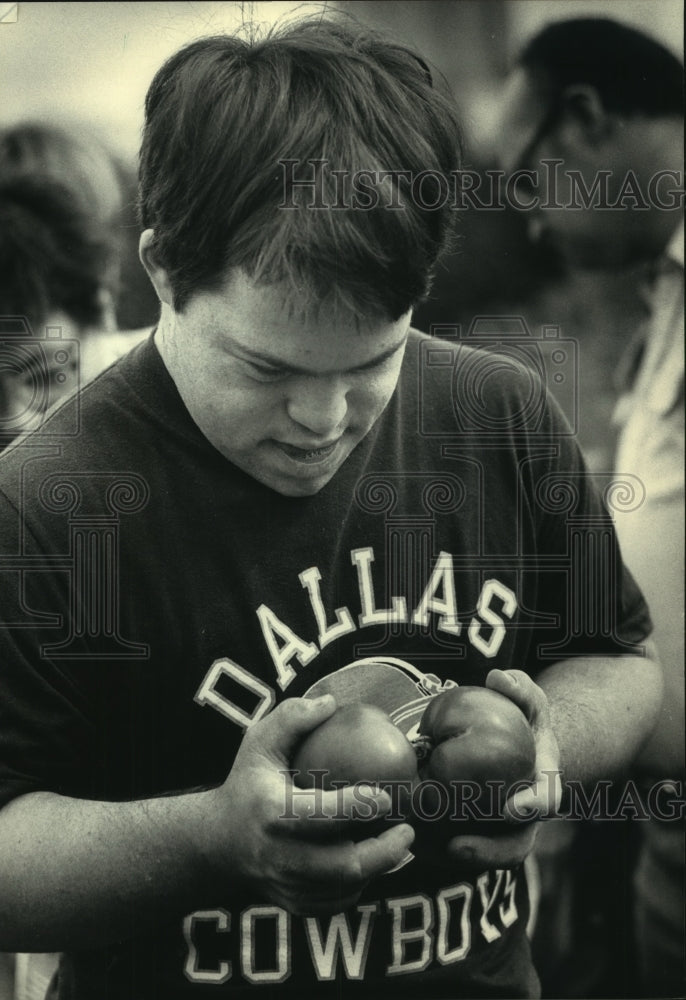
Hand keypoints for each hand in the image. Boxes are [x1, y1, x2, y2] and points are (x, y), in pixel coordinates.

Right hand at [198, 695, 414, 914]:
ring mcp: (288, 886)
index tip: (386, 795)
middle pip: (343, 866)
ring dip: (378, 867)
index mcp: (273, 814)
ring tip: (398, 842)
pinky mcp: (295, 904)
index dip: (359, 807)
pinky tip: (374, 860)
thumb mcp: (258, 743)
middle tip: (408, 830)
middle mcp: (280, 856)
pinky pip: (338, 901)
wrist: (215, 843)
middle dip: (385, 851)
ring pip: (345, 888)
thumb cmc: (245, 785)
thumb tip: (330, 702)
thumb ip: (292, 718)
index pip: (322, 816)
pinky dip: (361, 883)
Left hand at [441, 669, 561, 871]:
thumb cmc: (524, 719)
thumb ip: (519, 688)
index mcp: (544, 784)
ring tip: (424, 850)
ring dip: (455, 859)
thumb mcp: (528, 699)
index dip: (532, 807)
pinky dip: (437, 851)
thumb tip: (498, 678)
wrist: (523, 746)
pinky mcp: (479, 835)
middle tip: (456, 845)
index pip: (546, 800)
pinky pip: (460, 849)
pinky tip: (409, 842)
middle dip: (488, 851)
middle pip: (515, 845)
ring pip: (485, 855)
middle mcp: (526, 817)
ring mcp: (504, 831)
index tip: (511, 808)